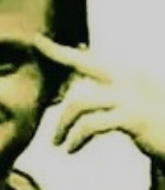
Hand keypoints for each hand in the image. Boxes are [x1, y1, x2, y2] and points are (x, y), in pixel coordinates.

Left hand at [36, 36, 164, 159]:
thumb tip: (79, 94)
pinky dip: (76, 138)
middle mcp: (131, 79)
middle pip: (86, 62)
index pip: (92, 59)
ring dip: (62, 124)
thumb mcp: (135, 106)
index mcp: (130, 75)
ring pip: (80, 102)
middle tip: (36, 43)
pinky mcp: (133, 117)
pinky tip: (70, 149)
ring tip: (56, 142)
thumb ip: (112, 95)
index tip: (39, 40)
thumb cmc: (160, 127)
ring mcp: (132, 96)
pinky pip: (91, 125)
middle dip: (58, 53)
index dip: (63, 51)